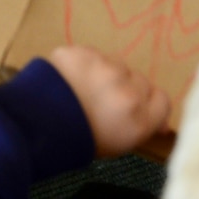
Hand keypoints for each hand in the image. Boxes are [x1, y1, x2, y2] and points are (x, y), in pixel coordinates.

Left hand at [47, 45, 170, 157]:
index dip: (149, 103)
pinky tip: (72, 80)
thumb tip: (163, 125)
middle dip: (126, 89)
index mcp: (139, 119)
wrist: (36, 124)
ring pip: (116, 65)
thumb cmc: (78, 140)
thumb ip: (141, 128)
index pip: (162, 100)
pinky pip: (92, 55)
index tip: (136, 108)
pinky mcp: (83, 53)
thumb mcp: (117, 145)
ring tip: (85, 90)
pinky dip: (85, 65)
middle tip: (106, 102)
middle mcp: (128, 92)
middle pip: (140, 81)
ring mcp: (105, 68)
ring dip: (107, 74)